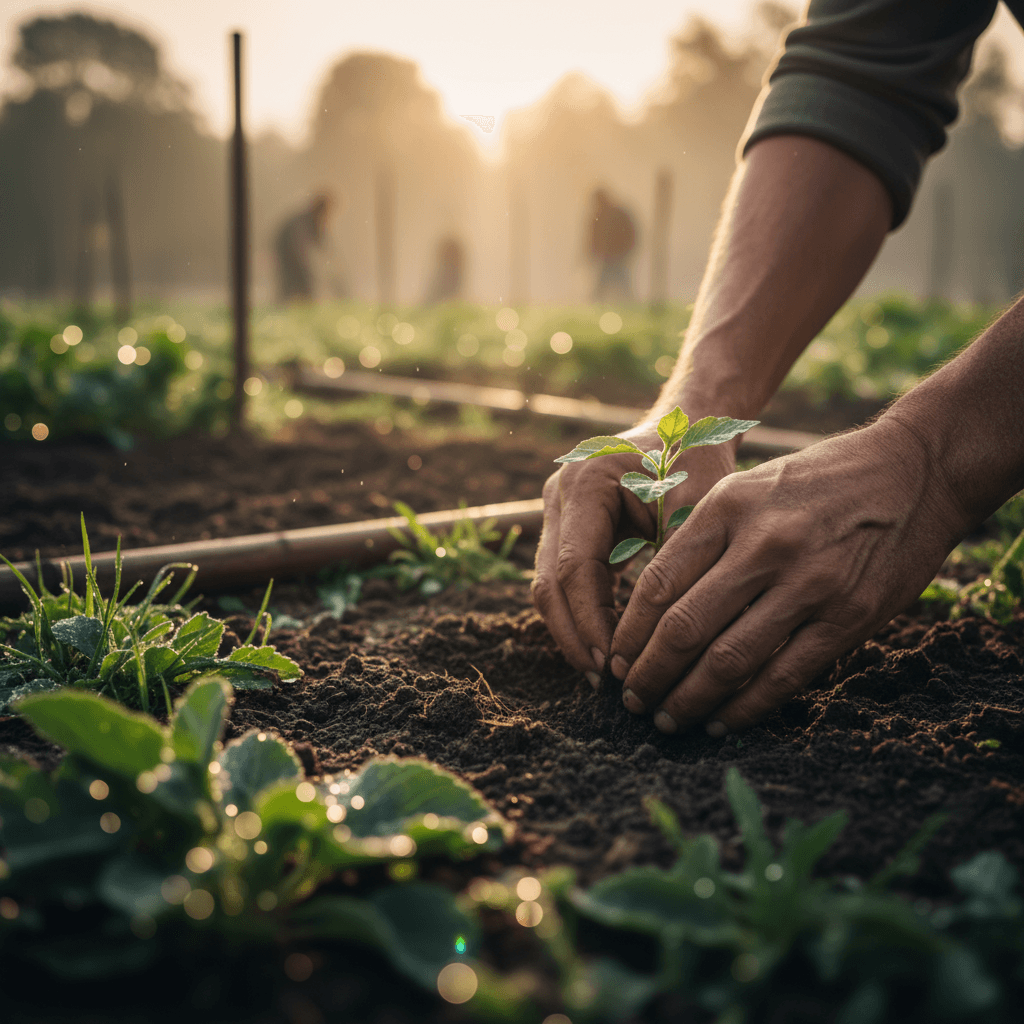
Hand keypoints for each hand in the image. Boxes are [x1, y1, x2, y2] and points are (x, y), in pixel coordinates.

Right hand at [532, 424, 735, 685]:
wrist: (686, 429)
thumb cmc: (698, 464)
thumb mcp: (695, 509)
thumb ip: (672, 565)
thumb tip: (661, 639)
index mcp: (585, 483)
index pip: (575, 568)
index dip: (591, 621)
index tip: (613, 664)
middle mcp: (559, 494)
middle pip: (549, 582)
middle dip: (574, 636)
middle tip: (602, 681)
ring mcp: (555, 510)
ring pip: (547, 585)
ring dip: (572, 631)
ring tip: (601, 674)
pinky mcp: (565, 527)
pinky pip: (563, 580)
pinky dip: (581, 614)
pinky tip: (605, 647)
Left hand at [609, 418, 965, 733]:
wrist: (913, 472)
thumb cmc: (817, 481)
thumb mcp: (747, 487)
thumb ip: (701, 537)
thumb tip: (651, 606)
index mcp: (728, 508)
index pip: (659, 583)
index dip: (630, 632)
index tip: (616, 661)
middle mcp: (764, 545)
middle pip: (686, 628)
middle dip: (650, 674)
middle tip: (632, 700)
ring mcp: (810, 584)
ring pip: (730, 661)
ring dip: (690, 700)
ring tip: (668, 720)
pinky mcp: (850, 617)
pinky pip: (786, 676)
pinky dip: (746, 708)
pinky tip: (721, 722)